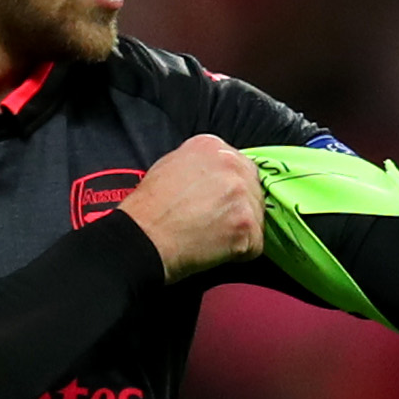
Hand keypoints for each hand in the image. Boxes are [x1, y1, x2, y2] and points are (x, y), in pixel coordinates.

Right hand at [119, 136, 265, 281]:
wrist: (141, 239)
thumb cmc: (147, 210)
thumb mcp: (168, 166)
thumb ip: (199, 165)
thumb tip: (216, 176)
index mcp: (211, 146)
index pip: (239, 166)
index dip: (229, 190)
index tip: (216, 203)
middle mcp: (230, 164)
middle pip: (253, 189)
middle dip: (239, 208)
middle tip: (214, 224)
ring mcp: (241, 194)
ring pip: (256, 216)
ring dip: (240, 231)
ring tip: (210, 238)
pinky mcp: (247, 224)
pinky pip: (255, 244)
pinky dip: (239, 253)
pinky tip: (215, 251)